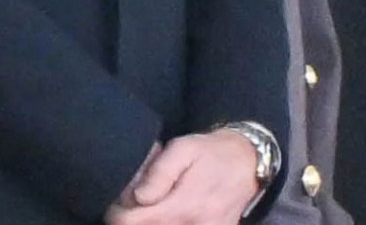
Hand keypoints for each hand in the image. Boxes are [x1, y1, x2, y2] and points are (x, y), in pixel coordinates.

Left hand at [105, 130, 257, 224]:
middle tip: (141, 199)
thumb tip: (138, 197)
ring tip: (157, 205)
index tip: (121, 200)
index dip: (117, 212)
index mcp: (181, 207)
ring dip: (151, 222)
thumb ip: (159, 172)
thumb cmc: (210, 153)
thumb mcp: (183, 148)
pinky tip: (171, 213)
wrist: (248, 163)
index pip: (130, 224)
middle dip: (134, 218)